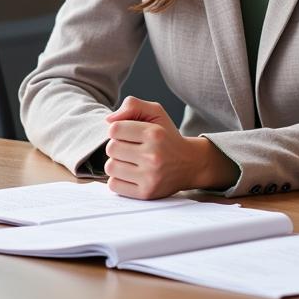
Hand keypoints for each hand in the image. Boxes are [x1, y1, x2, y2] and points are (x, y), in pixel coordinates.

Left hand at [105, 96, 237, 198]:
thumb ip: (132, 105)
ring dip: (116, 163)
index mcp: (154, 134)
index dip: (117, 130)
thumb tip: (108, 120)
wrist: (190, 164)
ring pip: (110, 168)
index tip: (127, 134)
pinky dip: (117, 180)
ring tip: (129, 161)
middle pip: (111, 149)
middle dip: (116, 146)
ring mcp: (150, 177)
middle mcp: (153, 156)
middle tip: (129, 148)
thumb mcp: (155, 112)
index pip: (114, 129)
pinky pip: (114, 186)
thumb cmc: (167, 136)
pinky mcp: (146, 193)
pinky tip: (129, 174)